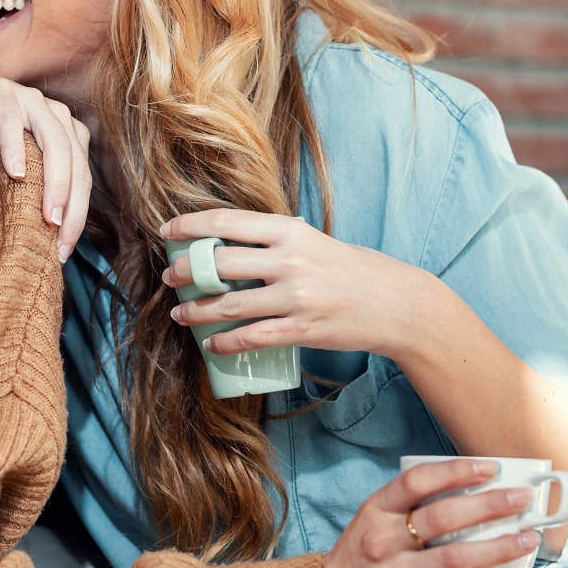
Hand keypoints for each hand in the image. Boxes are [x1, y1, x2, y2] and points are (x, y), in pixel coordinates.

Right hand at [0, 62, 89, 261]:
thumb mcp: (14, 163)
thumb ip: (33, 186)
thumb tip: (43, 238)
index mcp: (65, 132)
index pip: (82, 178)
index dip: (78, 216)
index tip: (62, 252)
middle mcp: (54, 113)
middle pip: (75, 162)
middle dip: (73, 205)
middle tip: (60, 241)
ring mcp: (28, 99)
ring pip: (54, 141)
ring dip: (55, 181)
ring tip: (49, 217)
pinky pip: (11, 118)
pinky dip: (15, 145)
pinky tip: (14, 173)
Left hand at [159, 210, 427, 356]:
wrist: (399, 304)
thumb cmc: (357, 270)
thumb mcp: (317, 241)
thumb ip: (280, 241)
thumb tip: (234, 242)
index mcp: (291, 231)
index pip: (227, 222)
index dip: (190, 226)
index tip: (167, 232)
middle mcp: (290, 261)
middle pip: (219, 263)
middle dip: (186, 271)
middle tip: (170, 277)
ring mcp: (296, 297)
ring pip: (228, 304)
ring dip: (196, 310)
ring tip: (181, 313)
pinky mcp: (302, 330)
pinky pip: (251, 337)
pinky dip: (224, 342)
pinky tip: (211, 344)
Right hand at [321, 458, 542, 567]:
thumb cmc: (356, 563)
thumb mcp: (370, 524)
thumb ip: (407, 512)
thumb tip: (471, 501)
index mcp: (375, 512)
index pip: (417, 482)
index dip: (456, 471)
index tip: (490, 467)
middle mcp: (383, 541)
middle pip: (444, 517)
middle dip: (491, 505)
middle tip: (523, 499)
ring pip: (456, 558)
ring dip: (499, 548)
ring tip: (528, 539)